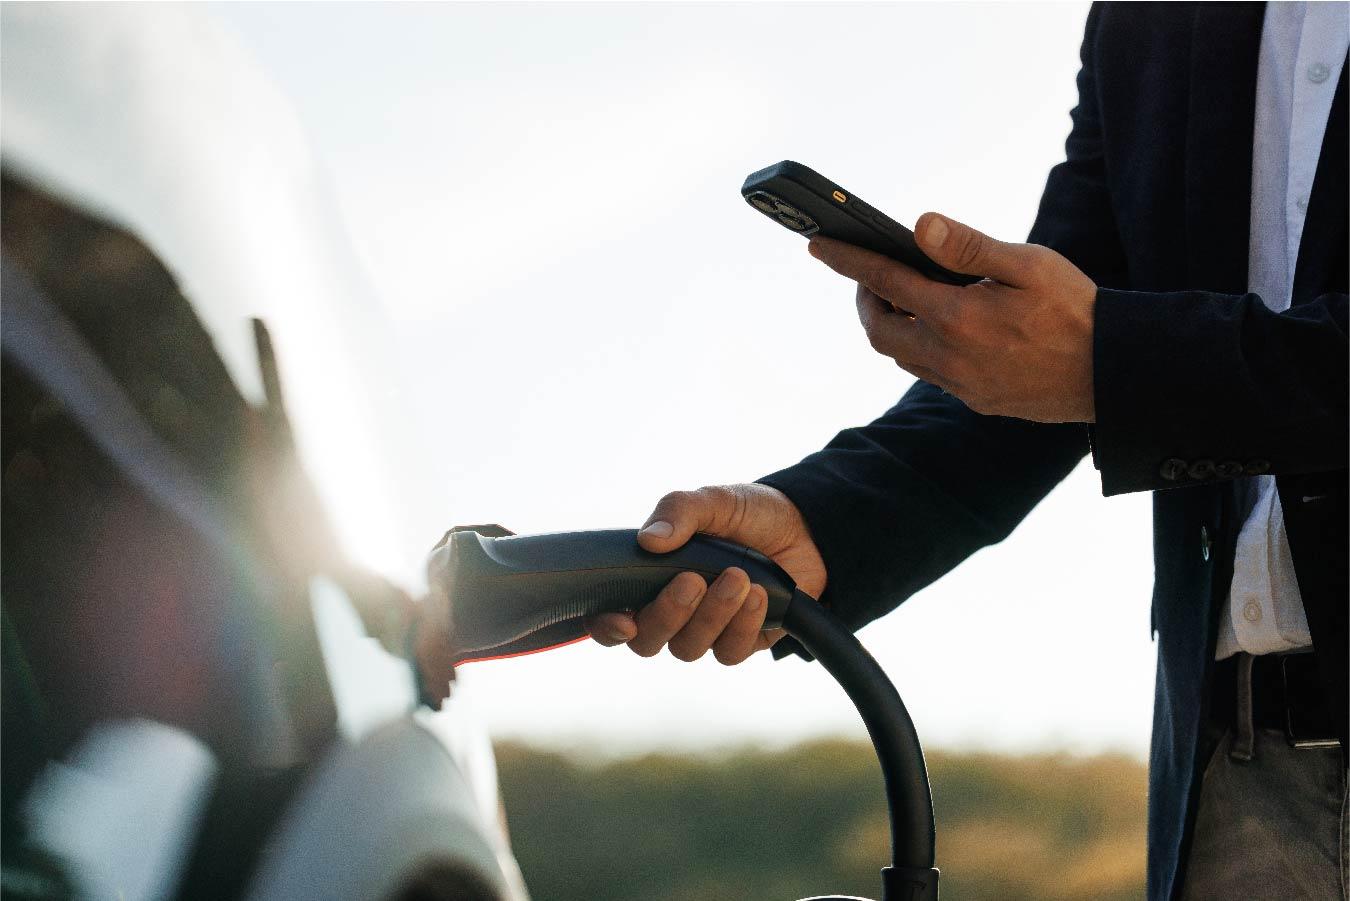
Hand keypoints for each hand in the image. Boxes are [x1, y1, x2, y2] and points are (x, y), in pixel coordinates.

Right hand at [587, 484, 826, 664]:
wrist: (802, 527)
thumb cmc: (745, 514)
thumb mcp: (713, 501)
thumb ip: (679, 512)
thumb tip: (649, 540)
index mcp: (648, 580)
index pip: (610, 616)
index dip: (607, 627)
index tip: (625, 619)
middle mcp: (671, 612)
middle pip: (648, 641)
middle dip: (669, 614)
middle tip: (694, 580)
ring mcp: (705, 631)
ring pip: (690, 648)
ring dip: (713, 614)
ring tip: (739, 576)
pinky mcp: (740, 641)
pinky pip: (731, 651)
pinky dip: (743, 624)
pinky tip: (759, 594)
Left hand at [808, 213, 1097, 422]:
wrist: (1113, 374)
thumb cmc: (1076, 310)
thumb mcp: (1029, 265)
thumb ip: (970, 247)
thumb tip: (918, 226)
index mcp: (957, 317)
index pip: (885, 281)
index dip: (848, 261)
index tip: (819, 244)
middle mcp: (948, 356)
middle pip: (879, 329)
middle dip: (866, 298)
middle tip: (872, 272)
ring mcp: (959, 383)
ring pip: (900, 355)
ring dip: (890, 324)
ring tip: (902, 294)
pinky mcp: (974, 398)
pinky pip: (928, 372)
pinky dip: (917, 346)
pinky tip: (938, 326)